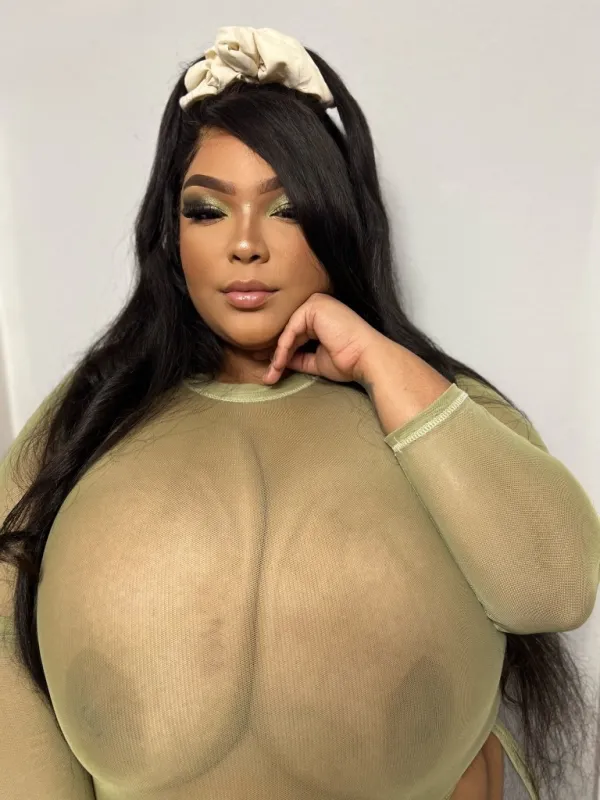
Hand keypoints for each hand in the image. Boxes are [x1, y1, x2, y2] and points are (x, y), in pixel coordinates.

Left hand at [261, 293, 384, 384]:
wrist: (366, 359)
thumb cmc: (349, 361)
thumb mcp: (316, 360)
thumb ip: (298, 357)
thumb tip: (278, 362)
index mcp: (321, 316)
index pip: (296, 335)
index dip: (282, 354)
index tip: (272, 372)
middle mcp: (318, 306)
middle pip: (289, 332)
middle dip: (277, 356)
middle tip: (268, 376)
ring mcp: (316, 303)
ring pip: (287, 332)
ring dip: (278, 355)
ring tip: (272, 374)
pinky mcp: (314, 306)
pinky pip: (291, 330)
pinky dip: (283, 348)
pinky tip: (279, 363)